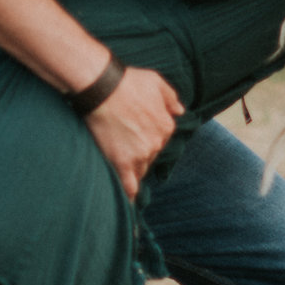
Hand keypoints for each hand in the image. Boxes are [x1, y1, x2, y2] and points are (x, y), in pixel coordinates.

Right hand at [83, 64, 182, 197]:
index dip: (147, 138)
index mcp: (166, 125)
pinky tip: (129, 203)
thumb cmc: (129, 81)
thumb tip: (180, 111)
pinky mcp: (122, 162)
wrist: (103, 87)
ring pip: (140, 170)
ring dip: (133, 170)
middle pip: (150, 156)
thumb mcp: (157, 82)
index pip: (160, 140)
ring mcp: (140, 154)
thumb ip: (171, 98)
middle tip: (123, 144)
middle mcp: (157, 143)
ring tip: (121, 167)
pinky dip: (130, 195)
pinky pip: (129, 184)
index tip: (136, 135)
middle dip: (139, 153)